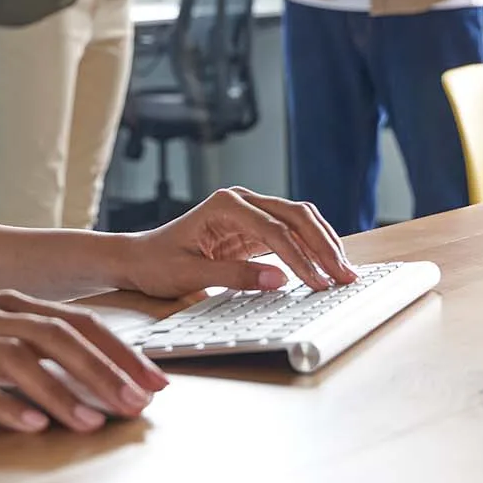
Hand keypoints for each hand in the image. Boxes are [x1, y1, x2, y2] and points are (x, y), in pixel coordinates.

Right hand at [0, 292, 167, 433]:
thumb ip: (26, 350)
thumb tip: (87, 382)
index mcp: (6, 305)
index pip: (79, 322)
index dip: (121, 351)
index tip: (156, 382)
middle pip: (60, 337)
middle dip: (106, 371)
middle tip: (140, 404)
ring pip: (21, 360)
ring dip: (63, 392)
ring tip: (94, 423)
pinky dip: (5, 406)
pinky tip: (31, 426)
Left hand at [117, 187, 359, 297]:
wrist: (138, 258)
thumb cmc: (156, 264)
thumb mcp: (189, 274)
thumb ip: (234, 275)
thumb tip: (279, 278)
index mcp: (224, 205)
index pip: (274, 229)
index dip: (300, 257)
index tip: (318, 282)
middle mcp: (241, 201)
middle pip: (295, 216)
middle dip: (323, 245)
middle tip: (344, 276)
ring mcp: (249, 212)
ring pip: (299, 220)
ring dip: (324, 244)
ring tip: (344, 272)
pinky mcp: (254, 228)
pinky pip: (291, 233)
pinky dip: (312, 248)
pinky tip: (326, 266)